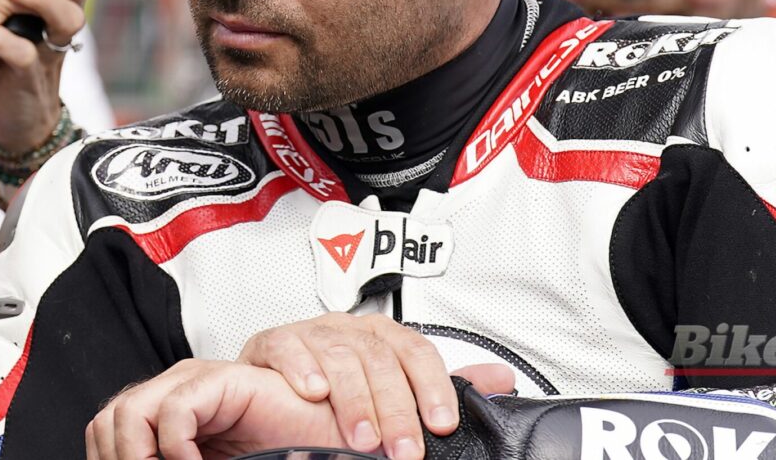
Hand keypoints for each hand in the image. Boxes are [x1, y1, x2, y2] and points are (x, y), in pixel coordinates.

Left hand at [86, 360, 345, 459]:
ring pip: (128, 412)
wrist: (324, 440)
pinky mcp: (221, 380)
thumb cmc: (273, 454)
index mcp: (164, 412)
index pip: (104, 434)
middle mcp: (173, 392)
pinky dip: (175, 451)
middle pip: (107, 421)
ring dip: (138, 457)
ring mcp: (195, 381)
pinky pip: (174, 412)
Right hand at [239, 313, 514, 458]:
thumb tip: (501, 380)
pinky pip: (288, 346)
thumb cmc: (337, 385)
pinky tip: (315, 391)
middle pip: (380, 359)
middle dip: (395, 409)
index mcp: (382, 336)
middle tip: (403, 450)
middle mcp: (350, 328)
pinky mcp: (275, 341)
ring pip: (339, 355)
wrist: (274, 386)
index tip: (442, 425)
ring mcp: (312, 332)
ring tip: (363, 438)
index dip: (432, 387)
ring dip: (353, 400)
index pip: (416, 351)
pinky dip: (302, 368)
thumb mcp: (393, 385)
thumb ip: (440, 385)